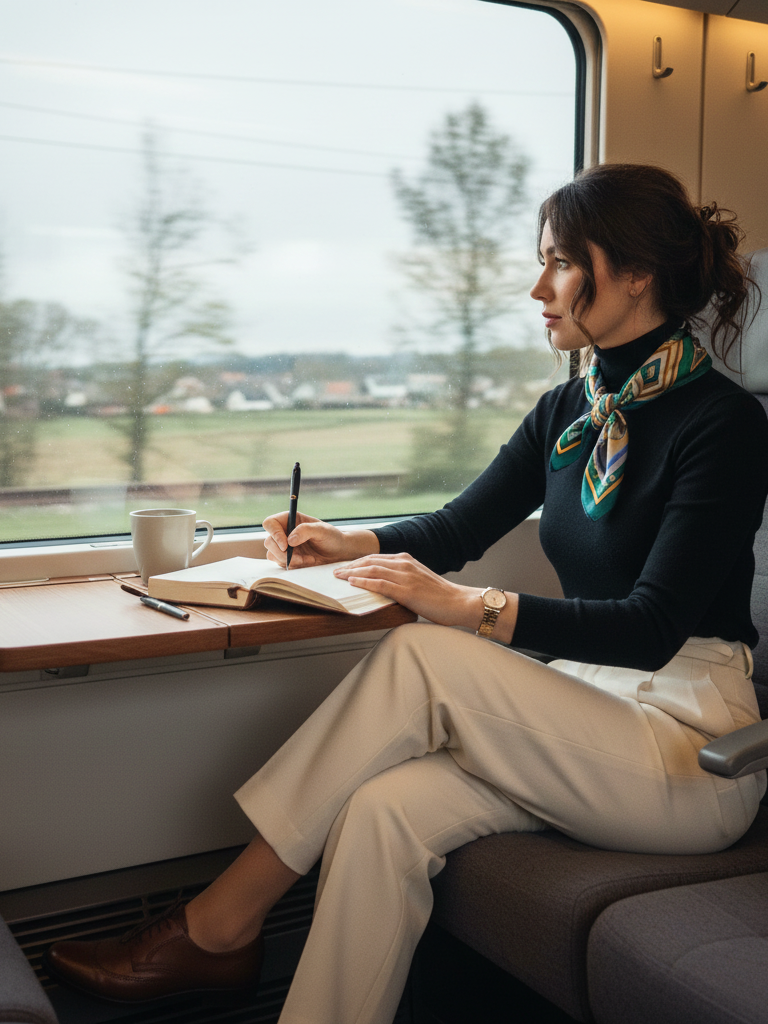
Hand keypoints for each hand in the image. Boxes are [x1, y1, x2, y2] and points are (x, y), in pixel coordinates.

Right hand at [262, 511, 378, 567]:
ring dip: (288, 560)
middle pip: (269, 541)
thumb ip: (305, 530)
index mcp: (290, 519)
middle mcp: (284, 532)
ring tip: (308, 560)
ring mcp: (284, 546)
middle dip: (282, 552)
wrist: (339, 552)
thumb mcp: (322, 530)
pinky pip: (280, 564)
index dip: (274, 533)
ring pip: (272, 554)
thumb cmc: (332, 537)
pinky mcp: (287, 558)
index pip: (270, 523)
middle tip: (299, 558)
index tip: (286, 545)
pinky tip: (307, 562)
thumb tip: (289, 540)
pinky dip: (292, 566)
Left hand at [333, 552, 483, 628]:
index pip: (375, 558)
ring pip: (372, 570)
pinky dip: (364, 582)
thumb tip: (383, 586)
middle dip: (350, 566)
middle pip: (370, 561)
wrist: (459, 602)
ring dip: (352, 573)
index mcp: (406, 560)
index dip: (358, 562)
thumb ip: (401, 579)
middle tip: (335, 571)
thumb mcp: (418, 581)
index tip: (345, 566)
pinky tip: (353, 583)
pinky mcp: (407, 590)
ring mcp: (405, 576)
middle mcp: (404, 564)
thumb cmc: (440, 596)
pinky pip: (380, 584)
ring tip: (339, 577)